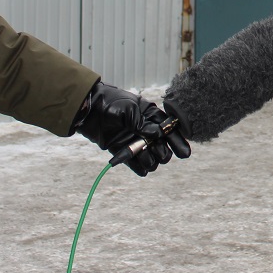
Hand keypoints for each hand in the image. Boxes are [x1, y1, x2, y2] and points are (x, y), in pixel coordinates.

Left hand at [74, 81, 191, 175]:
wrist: (89, 110)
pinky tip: (142, 169)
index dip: (177, 142)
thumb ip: (143, 123)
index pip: (170, 131)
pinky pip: (136, 165)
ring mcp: (135, 142)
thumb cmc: (111, 103)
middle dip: (162, 152)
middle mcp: (146, 131)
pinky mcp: (123, 151)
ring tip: (145, 159)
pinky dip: (139, 168)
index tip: (184, 154)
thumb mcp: (129, 109)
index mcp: (151, 117)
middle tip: (158, 152)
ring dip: (150, 160)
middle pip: (163, 148)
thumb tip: (158, 134)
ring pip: (151, 158)